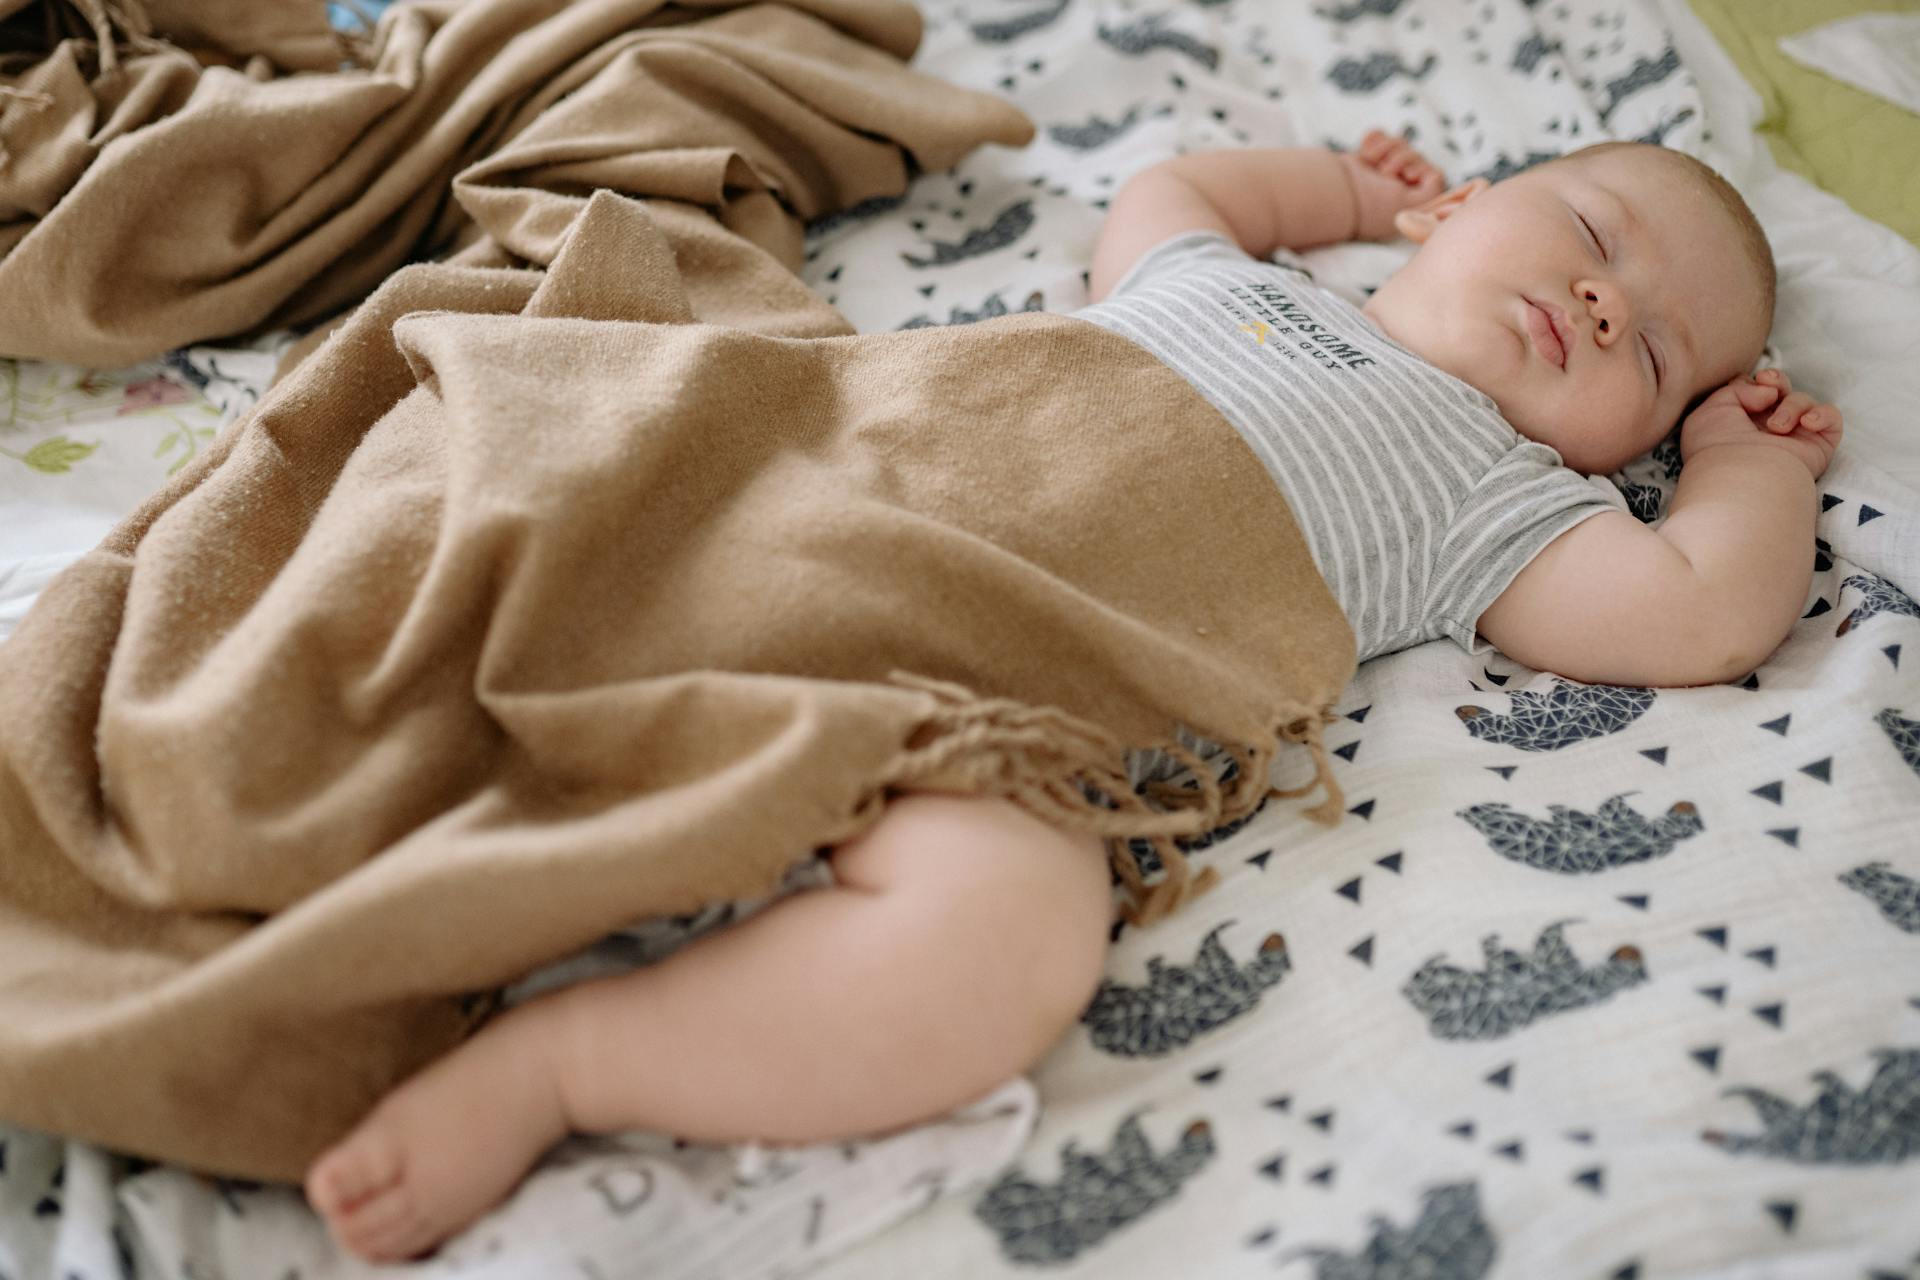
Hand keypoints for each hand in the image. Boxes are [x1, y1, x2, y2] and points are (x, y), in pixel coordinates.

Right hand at [1342, 129, 1445, 240]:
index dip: (1421, 169)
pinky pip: (1379, 137)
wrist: (1336, 192)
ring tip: (1372, 159)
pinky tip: (1365, 150)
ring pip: (1399, 144)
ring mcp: (1378, 174)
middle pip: (1417, 156)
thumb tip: (1433, 173)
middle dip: (1402, 157)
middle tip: (1385, 170)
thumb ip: (1433, 190)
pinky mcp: (1364, 160)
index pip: (1432, 174)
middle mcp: (1394, 190)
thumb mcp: (1415, 203)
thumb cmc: (1374, 204)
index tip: (1405, 175)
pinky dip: (1375, 139)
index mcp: (1407, 204)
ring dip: (1388, 147)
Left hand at [1679, 368, 1842, 480]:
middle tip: (1770, 387)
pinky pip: (1831, 418)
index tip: (1749, 384)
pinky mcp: (1818, 446)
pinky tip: (1806, 424)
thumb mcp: (1713, 408)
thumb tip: (1770, 392)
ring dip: (1791, 407)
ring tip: (1777, 428)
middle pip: (1782, 389)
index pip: (1757, 389)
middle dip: (1777, 380)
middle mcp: (1767, 429)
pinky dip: (1822, 415)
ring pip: (1803, 400)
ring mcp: (1794, 437)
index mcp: (1741, 421)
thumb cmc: (1718, 445)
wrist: (1740, 474)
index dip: (1756, 381)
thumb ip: (1739, 388)